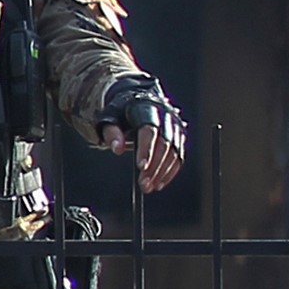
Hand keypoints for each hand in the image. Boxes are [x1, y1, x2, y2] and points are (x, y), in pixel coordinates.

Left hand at [103, 79, 188, 193]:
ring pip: (175, 152)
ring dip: (163, 172)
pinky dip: (171, 171)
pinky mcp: (180, 136)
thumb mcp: (109, 118)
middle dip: (155, 166)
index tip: (140, 167)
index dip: (146, 150)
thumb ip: (111, 133)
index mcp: (147, 108)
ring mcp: (175, 126)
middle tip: (144, 184)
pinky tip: (160, 183)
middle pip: (164, 144)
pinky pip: (179, 155)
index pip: (149, 131)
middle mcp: (166, 116)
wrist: (136, 102)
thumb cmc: (121, 112)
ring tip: (150, 187)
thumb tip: (117, 149)